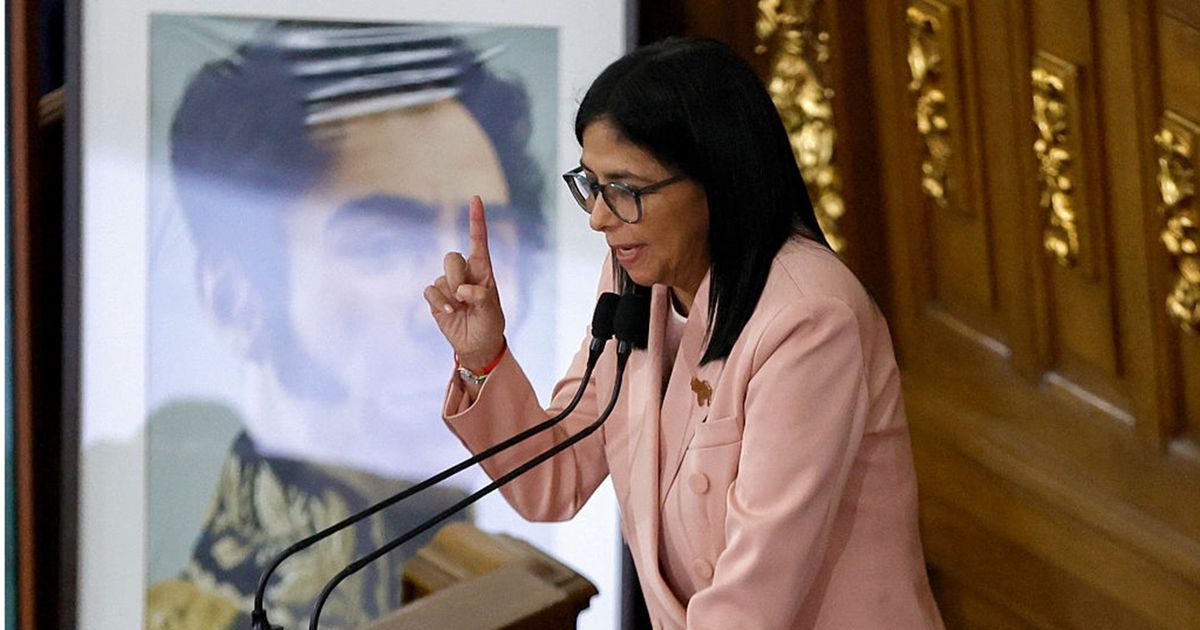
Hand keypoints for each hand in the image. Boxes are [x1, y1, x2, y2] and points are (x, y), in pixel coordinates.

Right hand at [424, 196, 506, 370]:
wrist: (476, 346)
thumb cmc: (489, 326)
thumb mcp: (492, 312)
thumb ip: (480, 297)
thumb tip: (461, 289)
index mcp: (484, 271)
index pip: (478, 241)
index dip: (476, 220)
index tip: (476, 199)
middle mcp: (465, 273)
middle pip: (452, 257)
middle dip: (456, 276)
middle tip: (464, 296)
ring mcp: (449, 284)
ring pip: (441, 276)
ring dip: (450, 295)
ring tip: (461, 310)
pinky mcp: (436, 297)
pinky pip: (430, 290)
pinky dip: (438, 302)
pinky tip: (448, 312)